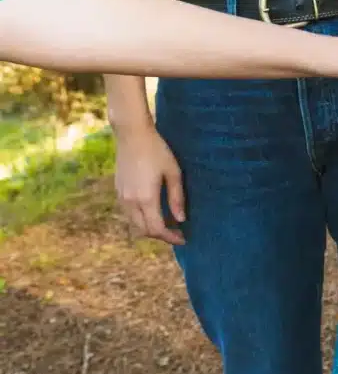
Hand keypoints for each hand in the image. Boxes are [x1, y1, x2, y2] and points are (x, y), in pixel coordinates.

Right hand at [114, 124, 185, 244]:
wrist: (132, 134)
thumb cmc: (157, 150)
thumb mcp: (173, 172)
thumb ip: (177, 198)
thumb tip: (181, 220)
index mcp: (146, 198)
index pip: (157, 229)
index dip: (171, 238)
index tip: (184, 239)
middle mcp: (130, 201)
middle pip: (144, 230)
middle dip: (161, 235)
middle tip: (178, 232)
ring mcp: (121, 196)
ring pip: (135, 223)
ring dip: (150, 228)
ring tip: (168, 223)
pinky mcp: (118, 190)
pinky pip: (129, 213)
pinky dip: (141, 218)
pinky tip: (155, 211)